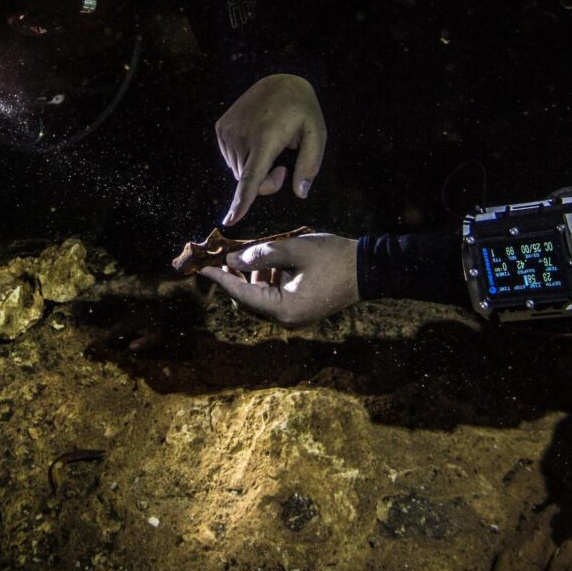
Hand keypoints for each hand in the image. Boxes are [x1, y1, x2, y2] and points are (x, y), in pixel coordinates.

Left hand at [198, 233, 358, 327]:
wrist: (368, 270)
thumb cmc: (333, 257)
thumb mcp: (294, 250)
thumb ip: (261, 254)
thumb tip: (232, 260)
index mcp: (284, 309)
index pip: (242, 295)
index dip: (221, 279)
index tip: (202, 268)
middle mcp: (286, 320)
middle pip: (247, 301)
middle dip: (235, 278)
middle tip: (225, 255)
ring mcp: (294, 318)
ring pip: (259, 299)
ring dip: (252, 277)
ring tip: (253, 253)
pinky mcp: (300, 311)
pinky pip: (273, 299)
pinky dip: (266, 281)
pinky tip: (270, 262)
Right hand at [215, 74, 326, 225]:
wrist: (279, 81)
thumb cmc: (302, 111)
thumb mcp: (317, 134)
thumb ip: (310, 165)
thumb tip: (300, 193)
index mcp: (265, 139)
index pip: (250, 178)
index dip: (241, 202)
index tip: (230, 220)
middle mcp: (241, 136)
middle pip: (248, 181)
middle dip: (265, 181)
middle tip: (283, 165)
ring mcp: (228, 131)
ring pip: (238, 171)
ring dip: (254, 169)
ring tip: (269, 146)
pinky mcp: (221, 128)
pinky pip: (231, 159)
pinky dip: (244, 158)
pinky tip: (257, 139)